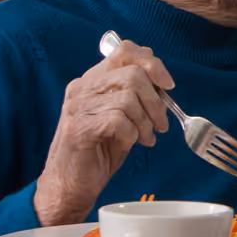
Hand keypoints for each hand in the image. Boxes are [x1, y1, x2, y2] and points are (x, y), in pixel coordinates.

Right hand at [34, 39, 173, 225]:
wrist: (69, 186)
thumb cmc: (97, 152)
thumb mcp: (121, 116)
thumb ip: (134, 95)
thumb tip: (160, 78)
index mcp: (92, 80)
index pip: (124, 51)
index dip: (152, 63)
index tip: (167, 85)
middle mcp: (82, 88)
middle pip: (133, 75)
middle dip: (155, 102)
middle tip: (160, 124)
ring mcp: (77, 107)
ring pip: (128, 98)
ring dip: (145, 122)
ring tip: (145, 138)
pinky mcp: (79, 127)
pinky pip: (119, 120)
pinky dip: (132, 134)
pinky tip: (128, 144)